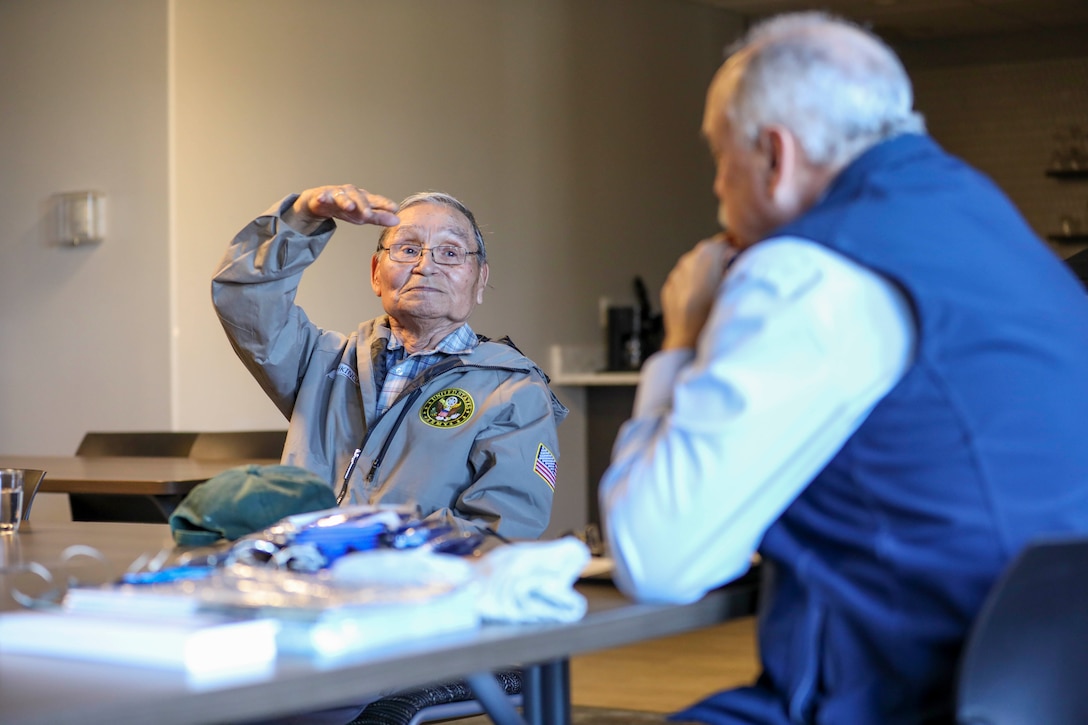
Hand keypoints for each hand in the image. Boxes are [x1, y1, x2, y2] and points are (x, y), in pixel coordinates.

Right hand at [283, 184, 399, 233]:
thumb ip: (379, 217)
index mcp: (363, 198)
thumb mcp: (363, 215)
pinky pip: (322, 196)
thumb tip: (397, 220)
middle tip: (368, 214)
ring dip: (345, 201)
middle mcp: (351, 194)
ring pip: (342, 197)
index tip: (395, 209)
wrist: (321, 202)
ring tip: (349, 206)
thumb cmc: (346, 207)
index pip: (376, 201)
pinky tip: (321, 198)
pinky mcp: (322, 196)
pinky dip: (322, 197)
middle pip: (359, 199)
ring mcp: (336, 194)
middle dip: (364, 206)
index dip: (384, 204)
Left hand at [660, 234, 736, 349]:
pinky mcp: (669, 287)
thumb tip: (737, 254)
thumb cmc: (711, 317)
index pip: (724, 240)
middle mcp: (688, 261)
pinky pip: (684, 280)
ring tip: (714, 291)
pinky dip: (692, 284)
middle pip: (708, 252)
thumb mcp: (733, 286)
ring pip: (694, 266)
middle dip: (719, 260)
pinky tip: (701, 300)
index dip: (734, 247)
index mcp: (706, 255)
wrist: (687, 341)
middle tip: (729, 275)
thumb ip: (736, 264)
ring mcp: (676, 274)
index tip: (739, 255)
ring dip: (705, 273)